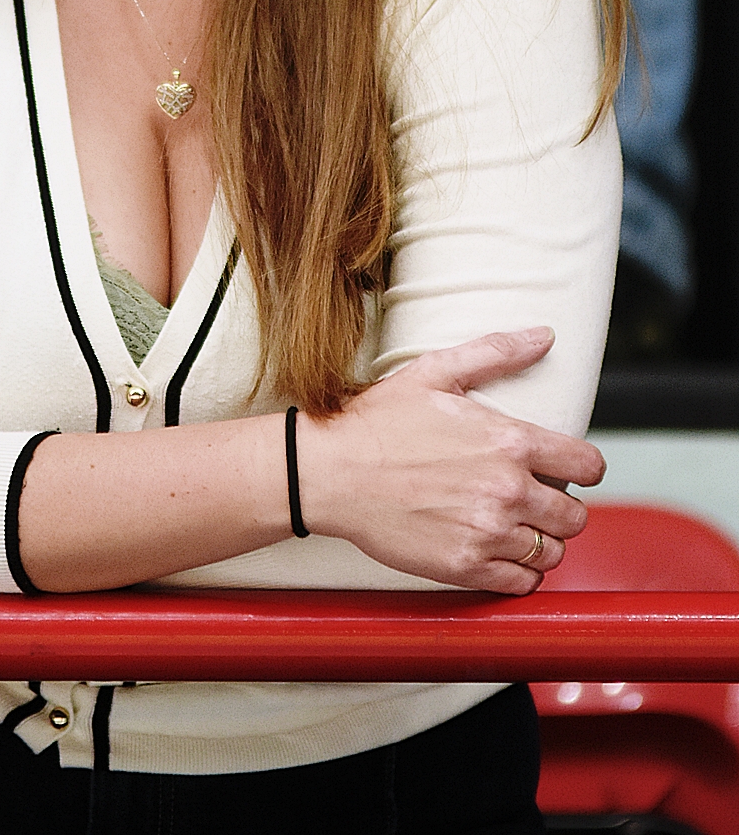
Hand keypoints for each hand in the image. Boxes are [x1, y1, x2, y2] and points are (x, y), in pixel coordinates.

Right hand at [295, 327, 604, 593]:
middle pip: (576, 516)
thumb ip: (496, 352)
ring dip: (539, 541)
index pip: (588, 466)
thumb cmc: (378, 421)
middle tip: (531, 500)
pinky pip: (521, 584)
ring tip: (510, 526)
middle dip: (560, 507)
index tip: (566, 470)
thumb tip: (545, 336)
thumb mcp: (435, 372)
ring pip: (552, 553)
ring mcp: (487, 532)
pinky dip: (517, 573)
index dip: (583, 467)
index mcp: (509, 441)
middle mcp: (507, 490)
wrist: (330, 473)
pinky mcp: (465, 566)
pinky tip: (495, 552)